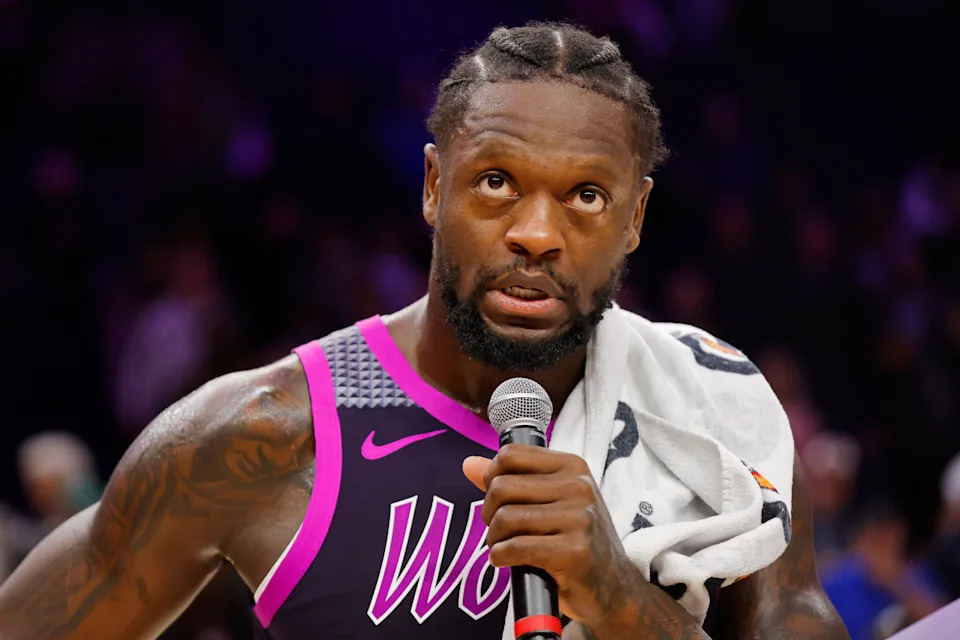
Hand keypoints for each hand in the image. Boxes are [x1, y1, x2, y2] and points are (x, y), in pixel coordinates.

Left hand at [462, 445, 633, 626]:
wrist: (613, 586)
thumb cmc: (575, 540)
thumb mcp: (551, 501)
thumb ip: (511, 480)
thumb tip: (468, 464)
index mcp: (572, 466)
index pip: (510, 455)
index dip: (491, 477)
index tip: (497, 500)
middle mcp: (578, 487)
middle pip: (501, 487)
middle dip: (489, 513)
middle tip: (499, 530)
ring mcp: (579, 519)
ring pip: (505, 518)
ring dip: (494, 539)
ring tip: (503, 547)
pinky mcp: (574, 551)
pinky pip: (516, 547)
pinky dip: (500, 556)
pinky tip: (505, 561)